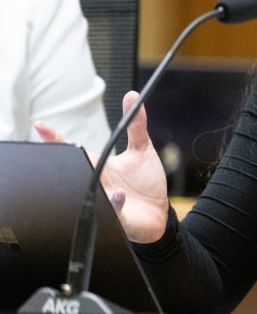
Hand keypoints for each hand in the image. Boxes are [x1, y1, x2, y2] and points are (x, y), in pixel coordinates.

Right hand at [36, 90, 170, 243]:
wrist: (159, 211)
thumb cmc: (145, 181)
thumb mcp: (141, 148)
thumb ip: (135, 124)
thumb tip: (132, 96)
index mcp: (98, 166)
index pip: (74, 152)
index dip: (56, 140)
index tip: (41, 126)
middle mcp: (97, 183)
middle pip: (75, 173)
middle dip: (70, 165)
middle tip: (71, 155)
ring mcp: (105, 200)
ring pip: (90, 194)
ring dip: (96, 186)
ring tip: (106, 181)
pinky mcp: (118, 217)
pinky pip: (111, 212)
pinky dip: (114, 204)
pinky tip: (119, 195)